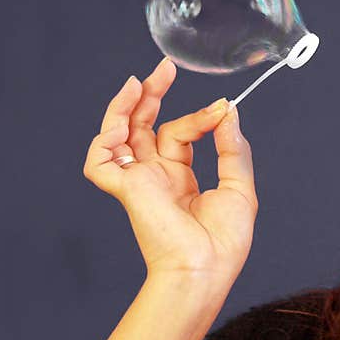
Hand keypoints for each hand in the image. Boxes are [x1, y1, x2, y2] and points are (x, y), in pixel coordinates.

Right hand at [82, 58, 257, 288]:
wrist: (206, 269)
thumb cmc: (224, 242)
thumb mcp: (240, 188)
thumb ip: (232, 148)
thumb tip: (228, 111)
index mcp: (180, 180)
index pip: (180, 135)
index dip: (199, 118)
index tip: (221, 109)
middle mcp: (156, 178)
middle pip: (143, 127)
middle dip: (151, 96)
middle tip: (164, 69)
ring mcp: (139, 183)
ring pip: (119, 135)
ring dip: (125, 106)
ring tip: (139, 81)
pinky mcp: (126, 190)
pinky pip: (100, 161)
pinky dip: (105, 139)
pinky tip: (123, 123)